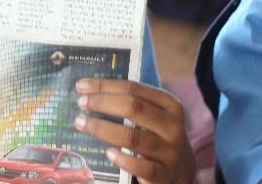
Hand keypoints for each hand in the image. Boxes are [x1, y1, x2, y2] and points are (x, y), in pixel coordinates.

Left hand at [73, 78, 194, 183]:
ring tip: (81, 123)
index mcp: (170, 105)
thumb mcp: (153, 115)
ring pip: (131, 137)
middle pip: (133, 108)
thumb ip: (131, 103)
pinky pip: (140, 166)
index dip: (105, 86)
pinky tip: (108, 153)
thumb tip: (89, 91)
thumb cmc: (157, 135)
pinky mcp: (163, 175)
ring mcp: (170, 152)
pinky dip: (122, 159)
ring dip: (102, 128)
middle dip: (102, 103)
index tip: (81, 86)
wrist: (180, 171)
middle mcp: (172, 126)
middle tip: (80, 103)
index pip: (133, 89)